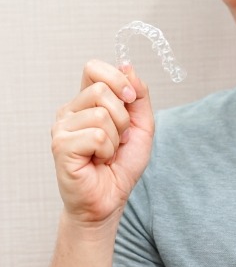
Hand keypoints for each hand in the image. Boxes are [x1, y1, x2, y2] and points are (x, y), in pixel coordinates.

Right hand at [51, 60, 154, 225]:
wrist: (110, 199)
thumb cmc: (121, 164)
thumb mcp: (142, 125)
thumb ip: (139, 95)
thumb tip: (127, 67)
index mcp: (86, 101)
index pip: (94, 68)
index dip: (117, 79)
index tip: (130, 99)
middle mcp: (70, 110)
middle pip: (101, 89)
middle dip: (122, 116)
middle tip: (119, 138)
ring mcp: (62, 127)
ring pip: (101, 114)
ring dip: (116, 137)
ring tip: (108, 152)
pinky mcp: (61, 145)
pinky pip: (97, 136)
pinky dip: (107, 150)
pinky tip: (98, 160)